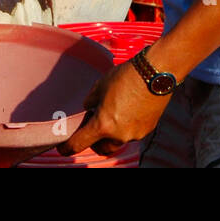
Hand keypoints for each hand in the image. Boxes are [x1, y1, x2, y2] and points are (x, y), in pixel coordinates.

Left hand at [57, 59, 171, 157]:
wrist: (157, 72)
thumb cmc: (127, 76)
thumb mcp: (101, 85)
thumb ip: (90, 100)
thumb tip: (89, 107)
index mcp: (103, 125)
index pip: (79, 144)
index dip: (67, 147)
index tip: (62, 148)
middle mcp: (119, 135)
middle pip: (101, 147)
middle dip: (95, 140)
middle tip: (93, 124)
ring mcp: (135, 134)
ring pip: (118, 140)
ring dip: (112, 133)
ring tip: (113, 112)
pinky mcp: (148, 128)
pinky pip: (132, 132)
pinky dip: (126, 126)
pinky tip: (128, 108)